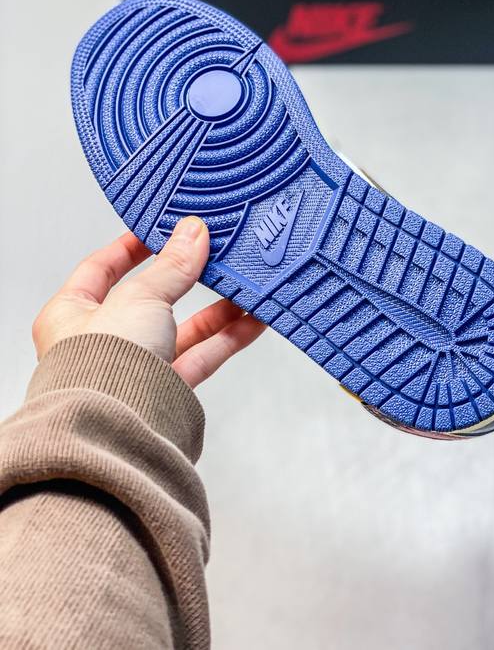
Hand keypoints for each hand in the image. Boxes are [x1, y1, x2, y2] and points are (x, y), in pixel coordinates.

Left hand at [32, 217, 265, 387]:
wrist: (116, 432)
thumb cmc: (100, 367)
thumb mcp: (140, 297)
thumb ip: (173, 266)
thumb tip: (192, 233)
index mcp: (71, 313)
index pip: (100, 268)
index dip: (130, 246)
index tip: (159, 230)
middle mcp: (101, 341)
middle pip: (151, 298)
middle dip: (185, 278)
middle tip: (212, 254)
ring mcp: (135, 367)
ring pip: (182, 329)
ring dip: (216, 308)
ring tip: (244, 285)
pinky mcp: (165, 391)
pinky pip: (201, 356)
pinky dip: (227, 338)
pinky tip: (252, 320)